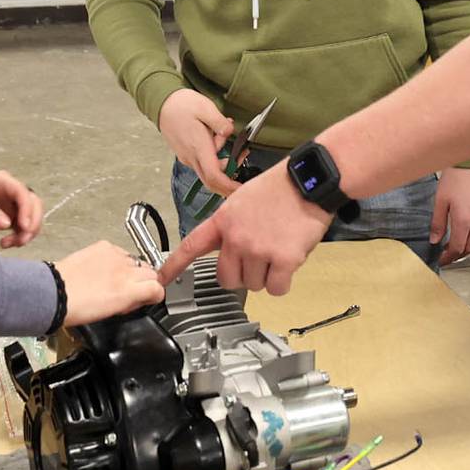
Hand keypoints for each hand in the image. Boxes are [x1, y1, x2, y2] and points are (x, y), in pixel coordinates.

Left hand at [0, 168, 42, 247]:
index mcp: (3, 181)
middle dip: (32, 223)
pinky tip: (5, 243)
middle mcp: (10, 192)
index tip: (24, 228)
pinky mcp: (6, 216)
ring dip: (26, 232)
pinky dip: (18, 236)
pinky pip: (20, 227)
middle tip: (21, 240)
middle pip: (33, 205)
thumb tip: (6, 224)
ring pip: (30, 217)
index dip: (28, 210)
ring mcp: (9, 204)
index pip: (23, 194)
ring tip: (9, 244)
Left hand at [56, 241, 164, 324]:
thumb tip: (141, 298)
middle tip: (132, 290)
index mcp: (128, 291)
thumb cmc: (77, 308)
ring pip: (137, 260)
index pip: (158, 287)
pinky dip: (117, 259)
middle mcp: (125, 270)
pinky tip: (105, 268)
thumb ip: (131, 302)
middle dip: (145, 281)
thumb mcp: (112, 312)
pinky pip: (120, 251)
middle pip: (151, 272)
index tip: (150, 296)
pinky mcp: (104, 246)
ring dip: (131, 270)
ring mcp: (115, 256)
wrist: (56, 292)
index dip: (155, 294)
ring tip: (115, 279)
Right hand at [158, 89, 236, 197]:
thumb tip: (230, 131)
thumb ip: (219, 122)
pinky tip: (218, 140)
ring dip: (223, 164)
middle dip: (230, 180)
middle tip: (243, 161)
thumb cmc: (182, 105)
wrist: (162, 104)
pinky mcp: (187, 155)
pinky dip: (215, 158)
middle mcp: (192, 157)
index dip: (229, 186)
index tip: (242, 189)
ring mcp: (188, 157)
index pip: (214, 177)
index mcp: (198, 147)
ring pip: (209, 172)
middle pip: (212, 181)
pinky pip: (203, 164)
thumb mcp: (205, 107)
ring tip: (231, 142)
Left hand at [159, 164, 329, 295]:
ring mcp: (258, 250)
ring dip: (266, 275)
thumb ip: (230, 225)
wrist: (308, 181)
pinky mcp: (283, 260)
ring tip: (277, 249)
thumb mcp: (242, 199)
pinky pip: (276, 288)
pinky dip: (282, 281)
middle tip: (257, 258)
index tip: (161, 279)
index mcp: (224, 220)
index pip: (191, 246)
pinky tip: (288, 262)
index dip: (174, 266)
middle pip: (226, 278)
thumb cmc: (280, 187)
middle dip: (241, 274)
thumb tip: (227, 249)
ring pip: (254, 284)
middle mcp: (237, 238)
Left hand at [431, 167, 469, 265]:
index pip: (457, 247)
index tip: (442, 259)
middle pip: (469, 248)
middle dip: (458, 254)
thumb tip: (435, 240)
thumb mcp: (440, 200)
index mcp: (464, 220)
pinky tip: (468, 232)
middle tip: (447, 254)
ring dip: (467, 246)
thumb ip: (438, 222)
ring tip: (456, 244)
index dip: (448, 257)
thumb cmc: (456, 178)